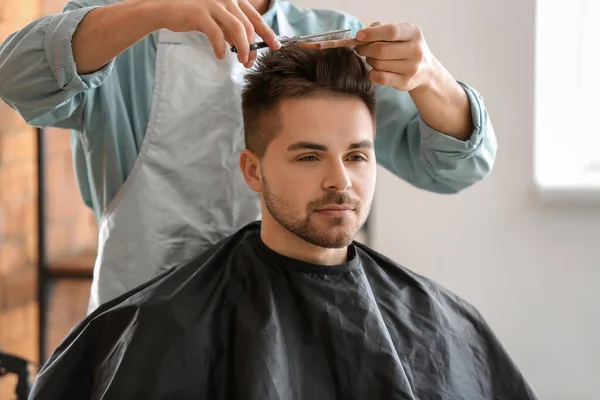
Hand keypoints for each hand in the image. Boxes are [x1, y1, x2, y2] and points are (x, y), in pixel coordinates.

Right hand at [148, 0, 280, 65]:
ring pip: (237, 29)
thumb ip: (232, 30)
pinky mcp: (200, 13)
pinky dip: (220, 47)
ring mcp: (213, 4)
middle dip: (252, 47)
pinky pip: (216, 34)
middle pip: (248, 26)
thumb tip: (247, 47)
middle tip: (250, 62)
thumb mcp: (218, 21)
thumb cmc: (194, 16)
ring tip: (241, 61)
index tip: (276, 46)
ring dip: (242, 48)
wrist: (167, 10)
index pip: (255, 18)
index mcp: (233, 0)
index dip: (267, 33)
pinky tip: (220, 56)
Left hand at [355, 22, 434, 90]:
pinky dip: (372, 74)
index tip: (358, 36)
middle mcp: (415, 50)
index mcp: (414, 33)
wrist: (426, 70)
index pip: (391, 32)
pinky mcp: (405, 82)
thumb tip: (362, 35)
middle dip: (365, 49)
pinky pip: (380, 78)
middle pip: (381, 50)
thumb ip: (382, 29)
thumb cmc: (406, 47)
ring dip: (370, 61)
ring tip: (372, 59)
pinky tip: (374, 71)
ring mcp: (411, 67)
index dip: (372, 34)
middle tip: (360, 49)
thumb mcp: (400, 33)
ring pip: (379, 64)